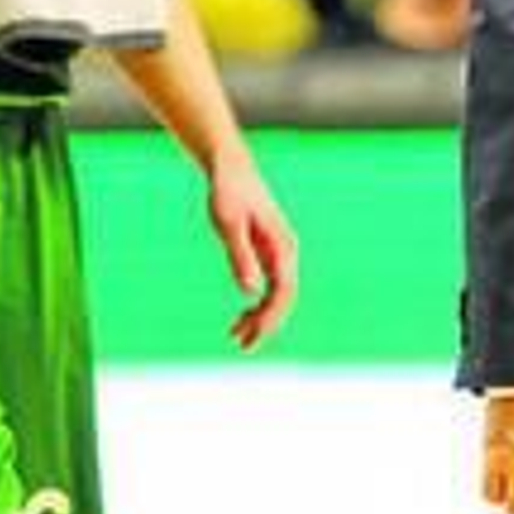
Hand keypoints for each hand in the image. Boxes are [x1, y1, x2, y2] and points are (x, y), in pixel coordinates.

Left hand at [208, 156, 297, 349]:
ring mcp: (278, 253)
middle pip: (284, 298)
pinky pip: (269, 287)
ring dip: (261, 318)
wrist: (229, 169)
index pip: (284, 292)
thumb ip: (240, 255)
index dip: (270, 318)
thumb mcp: (228, 223)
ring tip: (237, 337)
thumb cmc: (228, 193)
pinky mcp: (268, 253)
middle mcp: (286, 252)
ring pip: (277, 296)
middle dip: (267, 325)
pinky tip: (241, 317)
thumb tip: (250, 291)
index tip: (250, 335)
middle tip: (242, 345)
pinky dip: (257, 305)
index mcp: (281, 246)